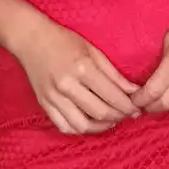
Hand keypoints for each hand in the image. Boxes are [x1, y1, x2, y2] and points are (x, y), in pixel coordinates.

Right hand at [13, 20, 140, 133]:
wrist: (31, 39)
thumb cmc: (64, 40)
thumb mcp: (93, 50)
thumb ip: (114, 74)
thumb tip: (134, 91)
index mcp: (83, 68)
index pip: (112, 96)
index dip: (128, 106)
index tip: (137, 109)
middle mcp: (67, 86)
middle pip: (100, 112)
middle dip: (119, 116)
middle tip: (127, 114)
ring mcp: (53, 97)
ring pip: (82, 125)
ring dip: (101, 127)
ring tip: (111, 120)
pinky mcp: (44, 104)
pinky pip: (64, 126)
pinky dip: (80, 129)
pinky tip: (91, 123)